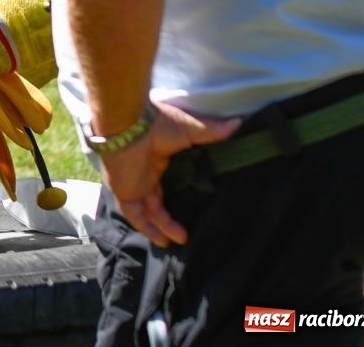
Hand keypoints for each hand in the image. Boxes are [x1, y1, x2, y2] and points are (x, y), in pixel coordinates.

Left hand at [98, 103, 240, 246]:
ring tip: (180, 240)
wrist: (130, 124)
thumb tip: (239, 124)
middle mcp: (143, 173)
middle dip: (168, 216)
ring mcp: (132, 183)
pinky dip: (146, 228)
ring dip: (162, 226)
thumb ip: (212, 131)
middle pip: (155, 200)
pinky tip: (161, 240)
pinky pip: (134, 215)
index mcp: (156, 158)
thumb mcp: (190, 129)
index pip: (166, 179)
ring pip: (147, 211)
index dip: (177, 191)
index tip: (195, 201)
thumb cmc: (157, 123)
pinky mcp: (124, 191)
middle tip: (187, 230)